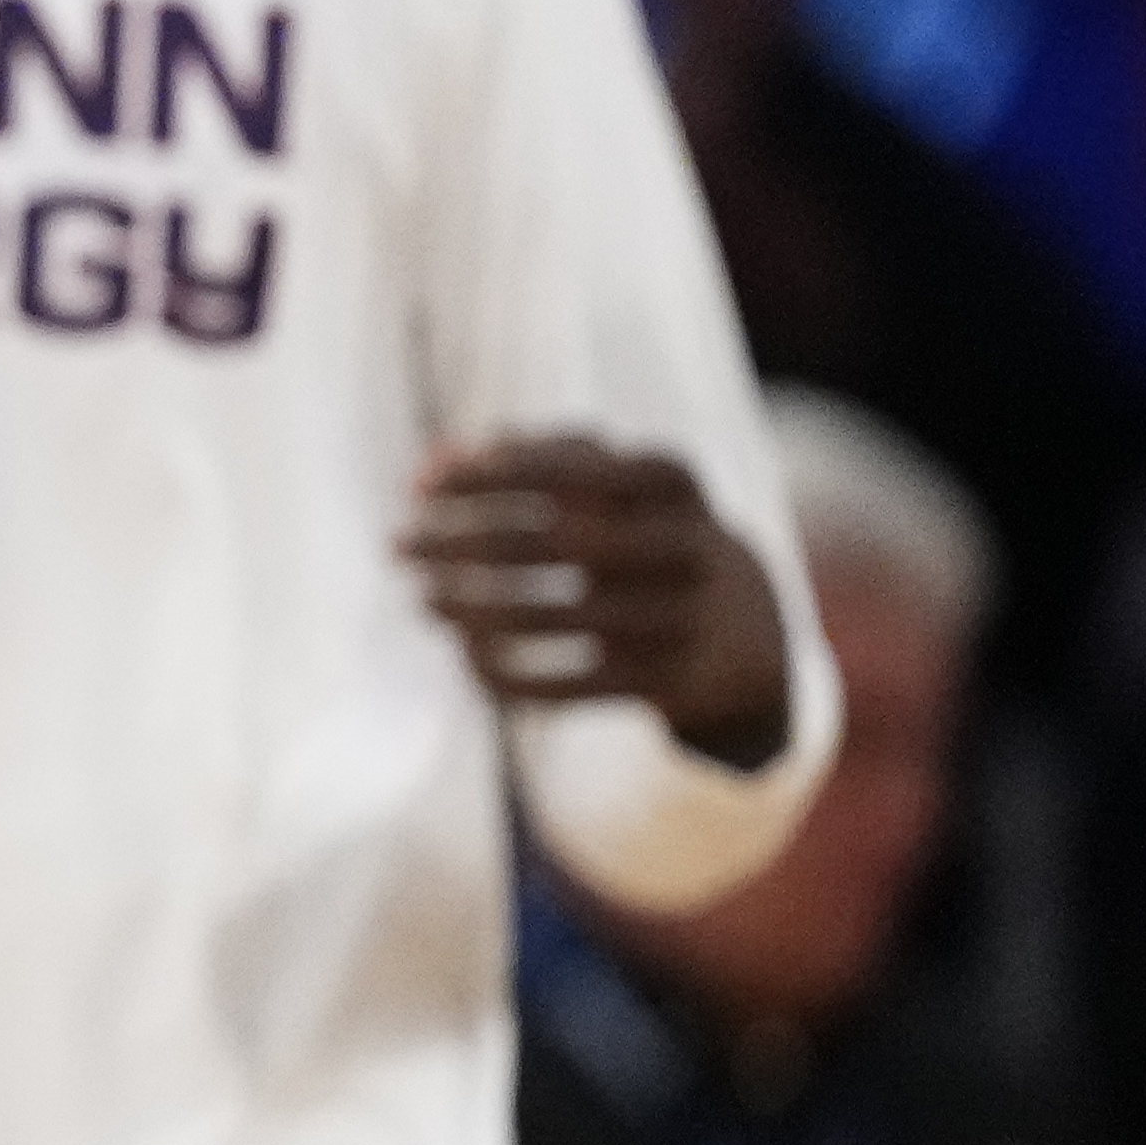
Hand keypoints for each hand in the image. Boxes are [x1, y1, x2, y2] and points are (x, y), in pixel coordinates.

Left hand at [402, 434, 790, 765]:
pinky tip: (463, 657)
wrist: (748, 635)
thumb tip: (431, 461)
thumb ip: (532, 459)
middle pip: (553, 540)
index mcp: (673, 482)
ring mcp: (679, 618)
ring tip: (422, 601)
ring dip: (467, 610)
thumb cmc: (647, 535)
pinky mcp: (664, 683)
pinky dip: (500, 673)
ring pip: (548, 616)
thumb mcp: (615, 487)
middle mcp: (685, 545)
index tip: (420, 485)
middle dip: (459, 542)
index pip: (572, 465)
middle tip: (396, 546)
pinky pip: (563, 685)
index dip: (489, 473)